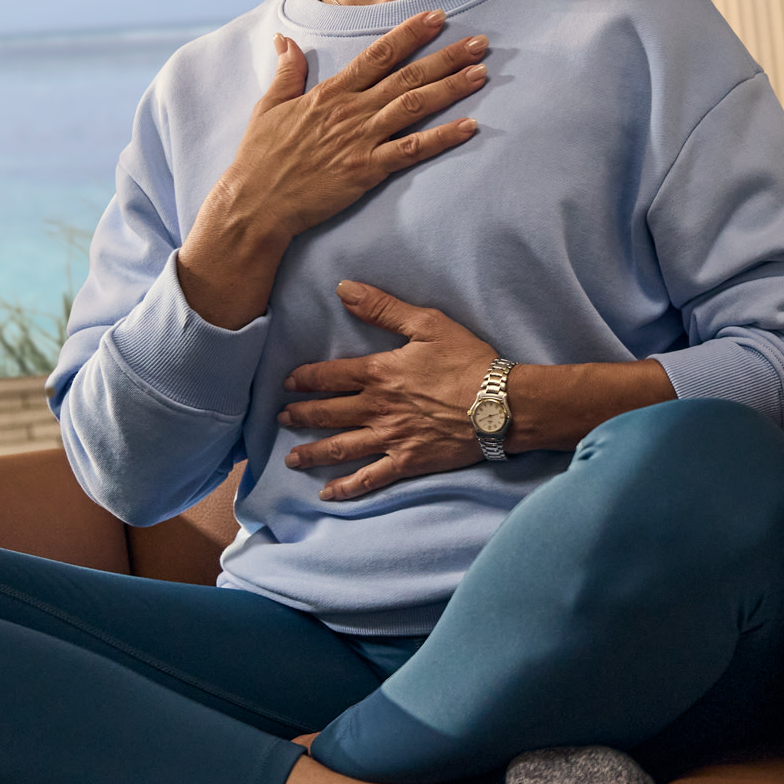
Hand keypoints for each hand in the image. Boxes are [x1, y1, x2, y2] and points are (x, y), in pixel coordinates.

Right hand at [215, 13, 488, 243]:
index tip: (438, 17)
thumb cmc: (260, 157)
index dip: (410, 34)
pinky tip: (470, 127)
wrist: (256, 202)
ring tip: (481, 74)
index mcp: (330, 93)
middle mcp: (350, 111)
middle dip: (446, 57)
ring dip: (451, 89)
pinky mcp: (367, 170)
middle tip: (480, 42)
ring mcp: (360, 140)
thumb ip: (287, 72)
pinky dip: (442, 138)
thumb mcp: (268, 106)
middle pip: (406, 76)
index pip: (377, 55)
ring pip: (414, 106)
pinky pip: (412, 150)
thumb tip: (284, 40)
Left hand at [280, 283, 500, 499]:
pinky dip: (346, 488)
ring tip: (291, 459)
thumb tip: (344, 289)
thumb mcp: (428, 324)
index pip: (330, 376)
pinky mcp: (407, 462)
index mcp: (379, 374)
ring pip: (340, 448)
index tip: (288, 383)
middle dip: (300, 416)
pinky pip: (369, 478)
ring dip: (311, 453)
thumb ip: (383, 308)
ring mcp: (390, 438)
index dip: (305, 379)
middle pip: (327, 413)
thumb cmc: (469, 361)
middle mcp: (377, 408)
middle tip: (282, 418)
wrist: (501, 404)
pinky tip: (327, 493)